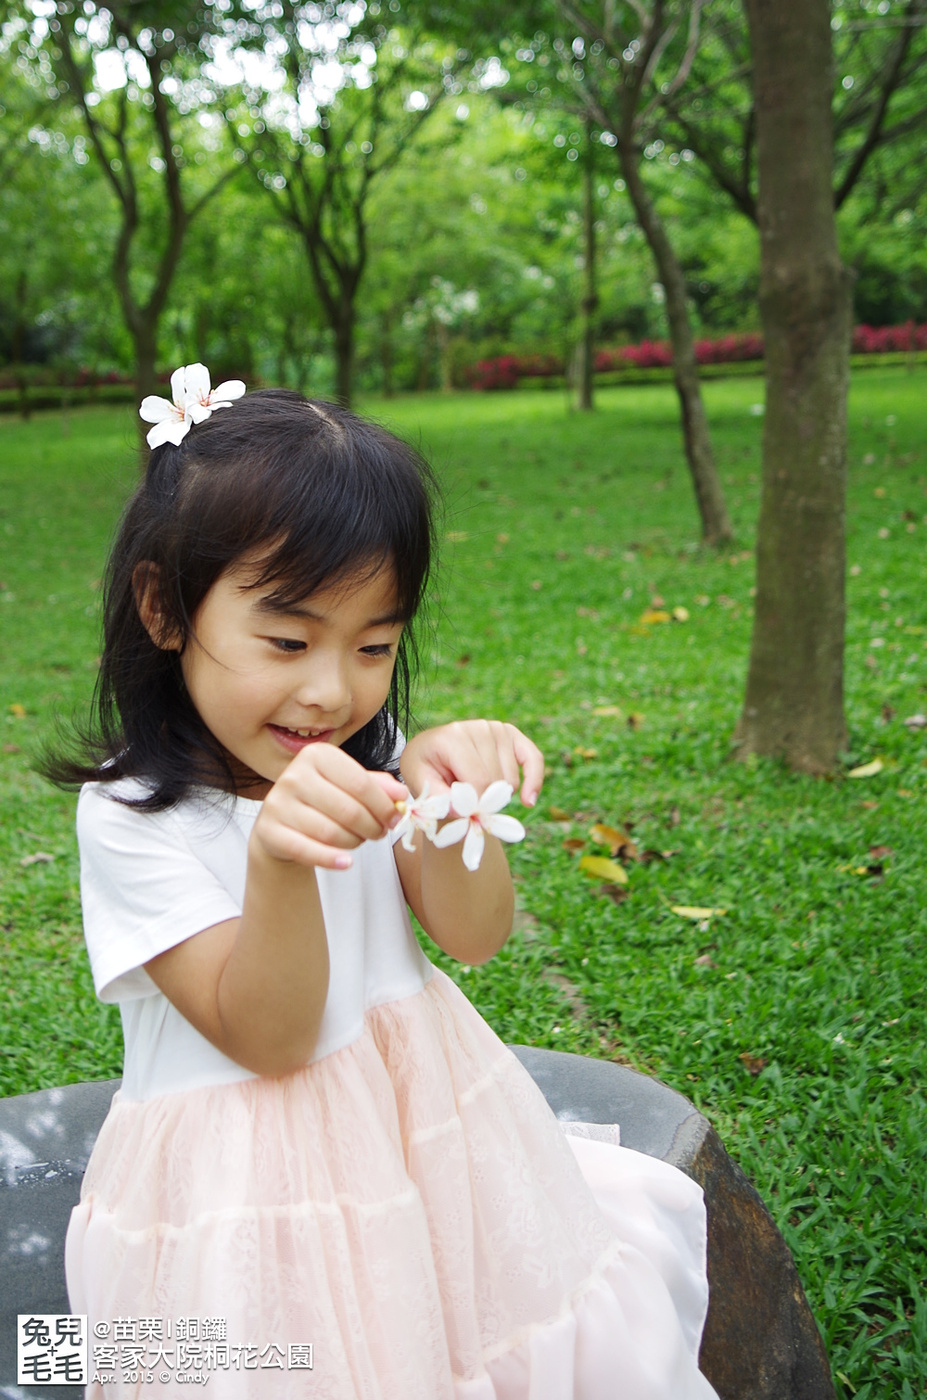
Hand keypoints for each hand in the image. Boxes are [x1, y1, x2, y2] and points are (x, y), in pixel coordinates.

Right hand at [252, 744, 406, 869]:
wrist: (282, 825)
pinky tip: (346, 863)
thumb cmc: (324, 801)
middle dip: (372, 827)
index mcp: (317, 755)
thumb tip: (401, 795)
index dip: (384, 806)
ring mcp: (277, 803)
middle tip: (379, 834)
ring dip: (354, 843)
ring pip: (331, 833)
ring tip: (357, 840)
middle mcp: (293, 774)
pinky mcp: (267, 831)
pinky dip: (331, 860)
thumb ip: (378, 787)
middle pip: (349, 810)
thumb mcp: (351, 786)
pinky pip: (307, 850)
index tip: (396, 818)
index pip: (361, 783)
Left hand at [400, 720, 543, 809]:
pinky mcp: (511, 734)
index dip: (474, 805)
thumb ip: (438, 799)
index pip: (478, 780)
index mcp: (453, 737)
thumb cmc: (425, 770)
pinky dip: (534, 782)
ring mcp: (497, 729)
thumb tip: (466, 811)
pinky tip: (528, 801)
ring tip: (474, 786)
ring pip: (510, 780)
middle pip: (496, 782)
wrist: (430, 752)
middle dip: (483, 800)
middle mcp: (479, 727)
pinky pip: (534, 760)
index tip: (462, 814)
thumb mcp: (419, 783)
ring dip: (496, 794)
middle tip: (464, 798)